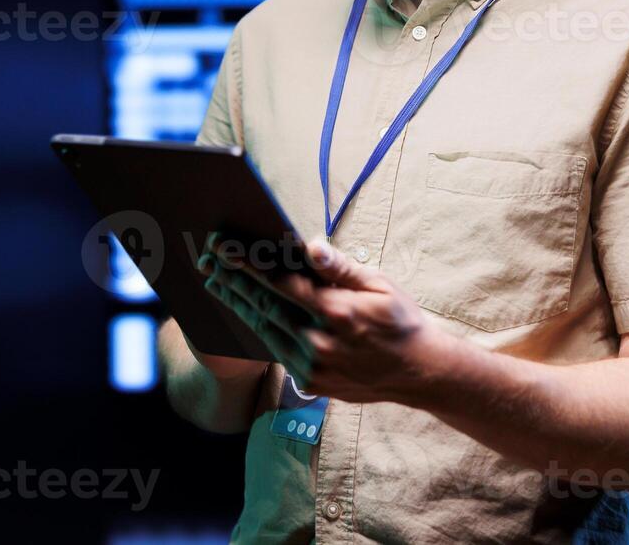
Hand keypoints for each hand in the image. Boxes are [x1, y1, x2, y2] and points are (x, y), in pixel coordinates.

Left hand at [199, 234, 456, 404]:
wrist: (419, 373)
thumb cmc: (400, 321)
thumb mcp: (379, 285)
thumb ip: (339, 267)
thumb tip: (310, 245)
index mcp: (336, 312)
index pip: (280, 283)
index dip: (248, 264)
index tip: (223, 248)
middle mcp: (319, 341)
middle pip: (264, 306)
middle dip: (233, 281)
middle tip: (208, 262)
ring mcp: (313, 366)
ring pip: (265, 329)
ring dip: (239, 305)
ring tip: (217, 284)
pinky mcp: (310, 382)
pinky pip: (277, 350)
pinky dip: (259, 328)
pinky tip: (246, 312)